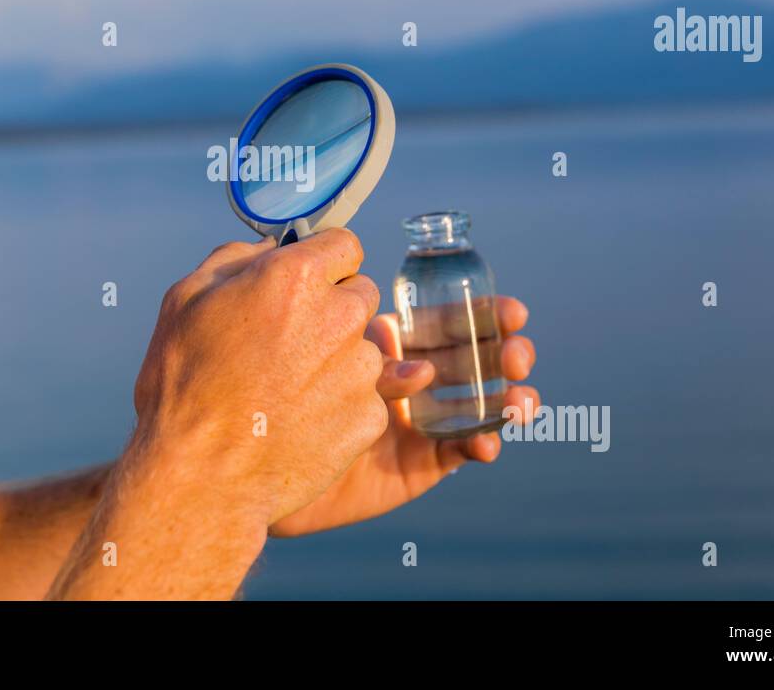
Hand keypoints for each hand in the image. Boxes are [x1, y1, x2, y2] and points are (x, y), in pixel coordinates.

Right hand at [131, 229, 389, 529]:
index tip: (307, 282)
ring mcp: (358, 370)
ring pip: (363, 349)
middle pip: (359, 295)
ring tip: (285, 389)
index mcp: (295, 279)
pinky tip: (298, 421)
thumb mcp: (184, 301)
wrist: (200, 477)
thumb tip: (267, 250)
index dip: (323, 262)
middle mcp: (338, 317)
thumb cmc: (185, 387)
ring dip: (337, 361)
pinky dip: (340, 407)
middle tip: (287, 342)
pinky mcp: (367, 417)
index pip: (344, 245)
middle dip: (331, 310)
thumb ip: (233, 259)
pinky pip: (364, 398)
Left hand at [269, 296, 538, 537]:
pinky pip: (458, 451)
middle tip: (519, 353)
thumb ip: (352, 342)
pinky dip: (480, 444)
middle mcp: (412, 377)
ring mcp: (419, 419)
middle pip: (473, 358)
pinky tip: (488, 443)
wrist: (253, 462)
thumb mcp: (311, 352)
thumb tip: (403, 347)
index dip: (483, 314)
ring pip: (477, 402)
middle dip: (504, 352)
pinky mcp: (419, 462)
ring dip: (507, 397)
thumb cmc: (271, 394)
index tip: (512, 311)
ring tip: (520, 400)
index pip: (447, 320)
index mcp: (392, 341)